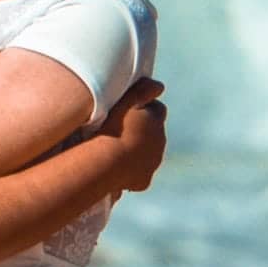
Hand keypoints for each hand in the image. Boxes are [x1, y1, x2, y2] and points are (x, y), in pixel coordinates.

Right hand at [91, 77, 167, 193]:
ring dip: (137, 152)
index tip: (129, 112)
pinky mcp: (144, 180)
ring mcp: (153, 162)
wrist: (108, 161)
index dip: (144, 110)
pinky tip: (117, 170)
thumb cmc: (112, 127)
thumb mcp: (125, 100)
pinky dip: (132, 173)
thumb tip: (160, 86)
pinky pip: (140, 176)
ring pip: (148, 155)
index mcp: (156, 120)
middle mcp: (160, 142)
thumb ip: (143, 89)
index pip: (157, 110)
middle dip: (142, 132)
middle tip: (120, 132)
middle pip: (154, 133)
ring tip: (117, 151)